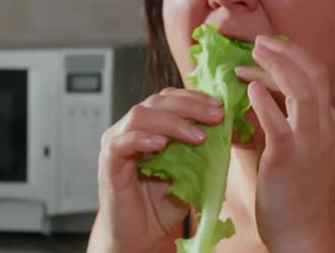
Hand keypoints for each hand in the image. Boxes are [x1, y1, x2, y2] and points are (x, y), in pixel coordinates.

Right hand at [94, 87, 223, 252]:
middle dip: (190, 106)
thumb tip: (226, 129)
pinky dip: (142, 139)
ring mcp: (117, 143)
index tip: (219, 106)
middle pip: (157, 102)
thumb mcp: (190, 172)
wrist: (141, 236)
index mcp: (150, 127)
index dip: (194, 98)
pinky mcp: (108, 163)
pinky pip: (122, 143)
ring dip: (173, 122)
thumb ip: (200, 150)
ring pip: (140, 116)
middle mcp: (131, 129)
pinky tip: (161, 144)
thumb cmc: (163, 205)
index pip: (169, 99)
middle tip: (215, 116)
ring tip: (197, 136)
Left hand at [236, 36, 334, 251]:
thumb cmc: (292, 192)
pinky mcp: (289, 158)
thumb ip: (273, 123)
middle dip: (287, 52)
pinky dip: (265, 102)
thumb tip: (248, 98)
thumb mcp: (289, 150)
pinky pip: (280, 123)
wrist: (302, 233)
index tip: (263, 54)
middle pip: (313, 75)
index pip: (313, 79)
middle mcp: (325, 128)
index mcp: (327, 124)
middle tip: (259, 41)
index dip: (289, 60)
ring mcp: (311, 142)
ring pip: (302, 90)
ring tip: (253, 52)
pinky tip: (249, 88)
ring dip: (277, 66)